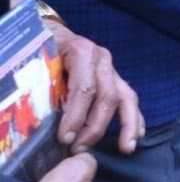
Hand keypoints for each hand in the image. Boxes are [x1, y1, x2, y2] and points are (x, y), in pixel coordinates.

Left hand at [44, 21, 142, 154]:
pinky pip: (130, 98)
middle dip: (94, 126)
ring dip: (127, 125)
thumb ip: (46, 85)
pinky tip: (136, 136)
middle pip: (107, 97)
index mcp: (82, 52)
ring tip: (126, 148)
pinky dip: (135, 118)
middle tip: (79, 148)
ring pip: (127, 98)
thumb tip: (45, 119)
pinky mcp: (116, 79)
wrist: (55, 33)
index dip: (76, 115)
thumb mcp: (41, 62)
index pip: (84, 88)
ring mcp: (112, 69)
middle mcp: (102, 60)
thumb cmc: (44, 49)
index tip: (65, 138)